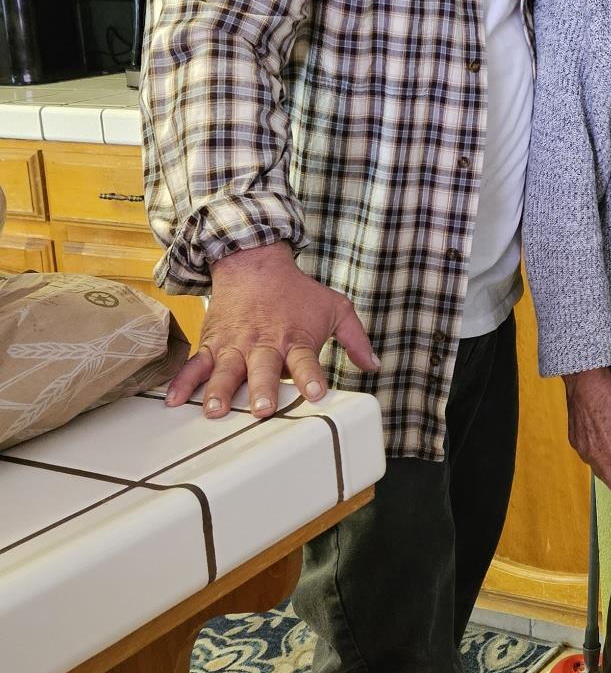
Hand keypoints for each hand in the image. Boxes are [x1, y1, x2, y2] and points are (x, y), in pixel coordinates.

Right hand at [166, 242, 379, 418]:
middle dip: (262, 390)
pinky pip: (196, 365)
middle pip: (263, 370)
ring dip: (220, 391)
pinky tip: (173, 401)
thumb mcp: (335, 307)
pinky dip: (183, 383)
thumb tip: (375, 365)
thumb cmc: (297, 292)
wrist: (254, 262)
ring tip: (215, 411)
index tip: (316, 393)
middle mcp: (264, 345)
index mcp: (296, 339)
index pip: (306, 362)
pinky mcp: (213, 344)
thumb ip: (355, 339)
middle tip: (261, 410)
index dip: (311, 377)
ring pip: (226, 371)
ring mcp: (235, 346)